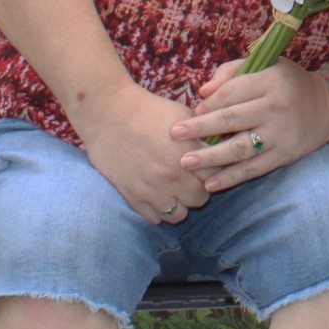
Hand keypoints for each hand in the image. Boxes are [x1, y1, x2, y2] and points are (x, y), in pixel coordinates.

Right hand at [71, 83, 209, 224]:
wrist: (109, 113)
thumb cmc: (149, 110)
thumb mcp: (184, 116)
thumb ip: (203, 135)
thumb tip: (219, 146)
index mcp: (188, 154)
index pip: (216, 176)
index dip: (214, 170)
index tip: (208, 166)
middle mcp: (171, 176)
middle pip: (200, 199)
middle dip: (200, 189)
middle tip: (192, 179)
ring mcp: (151, 190)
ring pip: (179, 215)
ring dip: (180, 204)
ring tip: (176, 190)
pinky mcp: (132, 197)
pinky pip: (154, 219)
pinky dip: (159, 211)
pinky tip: (158, 195)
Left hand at [170, 59, 328, 190]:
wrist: (326, 107)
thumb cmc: (287, 83)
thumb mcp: (267, 65)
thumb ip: (232, 72)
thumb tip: (202, 93)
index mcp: (271, 80)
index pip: (232, 93)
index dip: (208, 103)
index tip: (192, 111)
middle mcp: (277, 107)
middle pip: (231, 119)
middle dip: (200, 128)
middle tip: (174, 135)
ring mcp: (282, 134)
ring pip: (240, 148)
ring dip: (210, 157)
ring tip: (186, 163)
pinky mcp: (285, 155)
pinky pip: (254, 169)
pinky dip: (231, 178)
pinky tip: (210, 184)